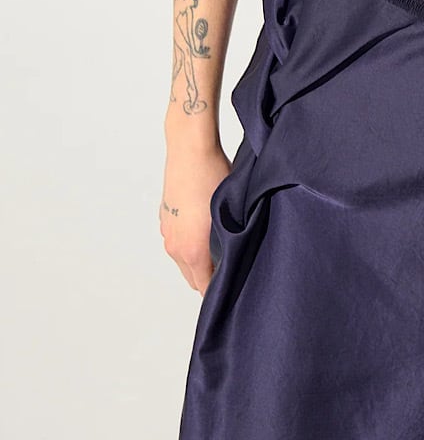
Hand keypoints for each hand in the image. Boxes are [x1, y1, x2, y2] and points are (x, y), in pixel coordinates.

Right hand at [159, 142, 231, 295]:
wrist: (190, 148)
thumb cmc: (214, 175)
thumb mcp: (232, 212)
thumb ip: (233, 241)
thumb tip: (242, 255)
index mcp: (192, 251)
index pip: (205, 287)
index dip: (220, 291)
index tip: (234, 290)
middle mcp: (175, 246)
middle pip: (192, 277)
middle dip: (210, 278)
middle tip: (232, 270)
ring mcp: (166, 231)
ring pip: (183, 258)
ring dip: (199, 259)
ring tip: (221, 248)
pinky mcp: (165, 217)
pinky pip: (177, 239)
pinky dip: (188, 241)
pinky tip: (205, 227)